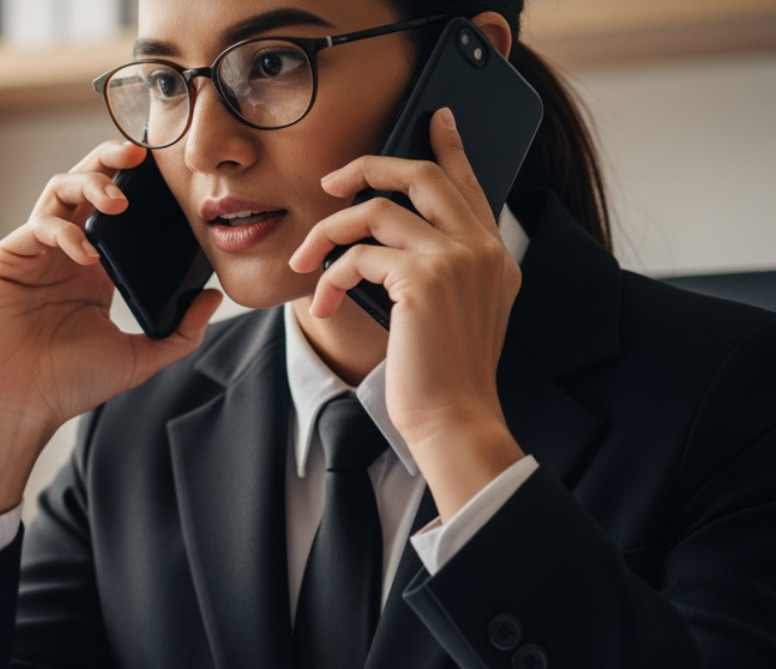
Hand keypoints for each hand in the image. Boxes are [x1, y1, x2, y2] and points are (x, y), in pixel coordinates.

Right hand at [0, 142, 222, 527]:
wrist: (17, 407)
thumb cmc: (68, 386)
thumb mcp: (138, 360)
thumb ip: (180, 333)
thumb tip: (213, 298)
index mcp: (94, 270)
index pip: (116, 210)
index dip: (138, 185)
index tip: (167, 174)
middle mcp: (63, 253)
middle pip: (85, 184)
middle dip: (111, 160)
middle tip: (140, 155)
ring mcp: (33, 252)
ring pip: (59, 190)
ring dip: (90, 184)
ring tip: (118, 201)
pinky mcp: (6, 258)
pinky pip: (38, 225)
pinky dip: (65, 231)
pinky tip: (85, 254)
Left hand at [287, 108, 524, 517]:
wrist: (454, 418)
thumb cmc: (442, 377)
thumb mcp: (452, 315)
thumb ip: (437, 272)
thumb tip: (381, 246)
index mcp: (494, 256)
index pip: (469, 184)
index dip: (449, 147)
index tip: (434, 119)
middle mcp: (481, 248)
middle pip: (422, 175)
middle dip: (368, 169)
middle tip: (331, 182)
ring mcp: (456, 259)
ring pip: (377, 211)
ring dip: (329, 232)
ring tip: (306, 261)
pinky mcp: (423, 278)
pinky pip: (358, 254)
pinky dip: (331, 274)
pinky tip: (322, 301)